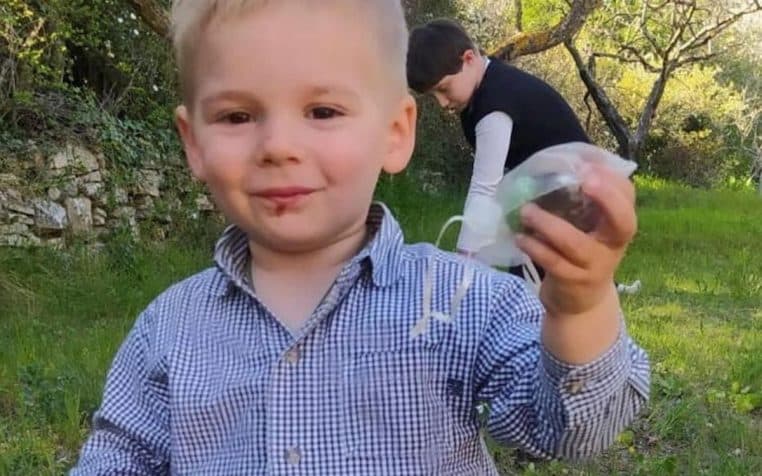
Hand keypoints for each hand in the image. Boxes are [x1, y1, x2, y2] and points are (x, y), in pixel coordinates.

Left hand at [515, 163, 635, 316]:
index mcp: (618, 224)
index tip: (586, 165)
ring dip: (548, 224)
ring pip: (575, 243)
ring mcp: (594, 265)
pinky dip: (534, 247)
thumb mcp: (590, 227)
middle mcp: (613, 244)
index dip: (611, 180)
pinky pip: (553, 262)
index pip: (627, 197)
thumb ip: (582, 201)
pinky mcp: (572, 281)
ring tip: (527, 211)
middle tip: (582, 178)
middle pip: (622, 222)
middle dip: (606, 198)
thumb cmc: (583, 252)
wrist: (581, 302)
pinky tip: (520, 237)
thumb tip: (559, 162)